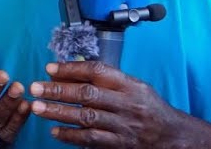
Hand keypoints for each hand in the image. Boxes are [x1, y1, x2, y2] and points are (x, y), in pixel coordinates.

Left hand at [30, 61, 186, 147]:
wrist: (173, 136)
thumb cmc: (148, 108)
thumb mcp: (134, 86)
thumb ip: (107, 79)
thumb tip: (70, 70)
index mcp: (129, 85)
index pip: (97, 71)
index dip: (71, 68)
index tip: (49, 68)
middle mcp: (127, 104)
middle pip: (88, 94)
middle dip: (59, 90)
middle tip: (36, 87)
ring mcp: (124, 126)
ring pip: (87, 117)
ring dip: (60, 112)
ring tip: (38, 108)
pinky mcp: (120, 145)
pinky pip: (93, 140)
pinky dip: (72, 136)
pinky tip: (55, 132)